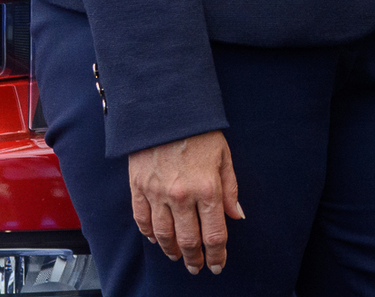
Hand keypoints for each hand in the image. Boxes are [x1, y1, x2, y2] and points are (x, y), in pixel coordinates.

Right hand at [127, 130, 243, 274]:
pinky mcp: (138, 186)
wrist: (164, 107)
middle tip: (197, 266)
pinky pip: (141, 219)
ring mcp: (157, 192)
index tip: (217, 264)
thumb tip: (236, 216)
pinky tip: (155, 239)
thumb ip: (230, 188)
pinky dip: (148, 233)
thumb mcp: (223, 155)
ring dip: (171, 251)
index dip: (217, 255)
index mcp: (207, 189)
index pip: (214, 235)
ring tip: (177, 257)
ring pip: (163, 235)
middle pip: (188, 241)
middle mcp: (182, 195)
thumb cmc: (198, 129)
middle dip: (195, 259)